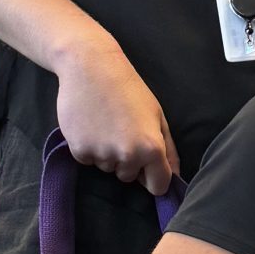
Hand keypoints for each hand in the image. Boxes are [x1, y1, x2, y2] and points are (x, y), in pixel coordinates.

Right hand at [54, 34, 178, 193]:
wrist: (91, 67)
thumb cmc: (129, 88)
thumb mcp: (157, 115)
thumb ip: (168, 149)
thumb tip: (175, 176)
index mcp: (152, 148)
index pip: (159, 186)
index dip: (155, 179)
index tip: (149, 170)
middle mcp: (128, 156)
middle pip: (129, 177)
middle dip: (128, 161)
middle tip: (122, 131)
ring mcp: (102, 154)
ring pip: (108, 168)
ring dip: (108, 153)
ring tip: (106, 124)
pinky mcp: (79, 151)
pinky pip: (88, 161)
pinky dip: (89, 148)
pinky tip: (91, 125)